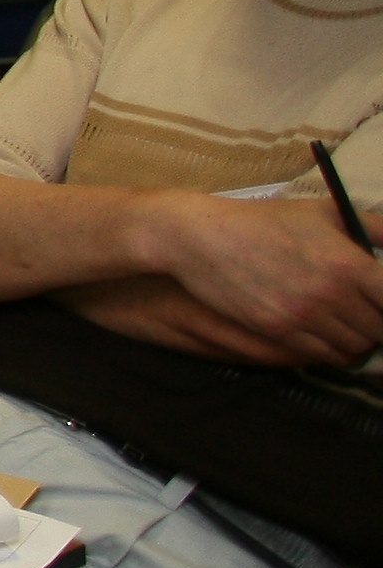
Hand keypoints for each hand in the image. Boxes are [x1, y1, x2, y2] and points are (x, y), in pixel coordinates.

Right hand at [134, 192, 382, 365]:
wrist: (202, 236)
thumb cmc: (265, 221)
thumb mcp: (323, 212)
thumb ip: (374, 227)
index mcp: (350, 263)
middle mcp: (332, 294)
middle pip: (379, 330)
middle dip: (379, 325)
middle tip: (371, 316)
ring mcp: (304, 316)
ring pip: (354, 348)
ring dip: (358, 341)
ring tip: (351, 328)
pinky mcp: (279, 331)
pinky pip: (323, 355)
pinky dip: (333, 350)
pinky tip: (328, 336)